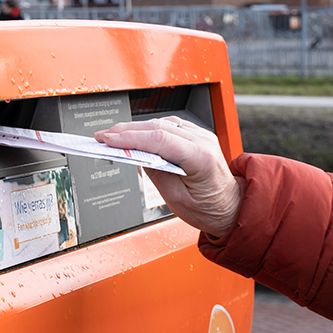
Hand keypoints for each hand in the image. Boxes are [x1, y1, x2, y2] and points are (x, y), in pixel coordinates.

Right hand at [95, 117, 243, 236]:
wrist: (230, 207)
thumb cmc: (209, 209)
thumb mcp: (176, 199)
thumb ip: (156, 173)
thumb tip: (135, 155)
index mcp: (200, 157)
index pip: (158, 139)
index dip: (129, 137)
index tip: (108, 139)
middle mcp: (203, 140)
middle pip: (158, 127)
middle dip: (126, 130)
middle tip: (102, 136)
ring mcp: (201, 135)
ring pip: (162, 123)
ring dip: (135, 128)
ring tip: (113, 136)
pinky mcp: (197, 136)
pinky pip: (169, 126)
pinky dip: (149, 130)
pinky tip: (134, 135)